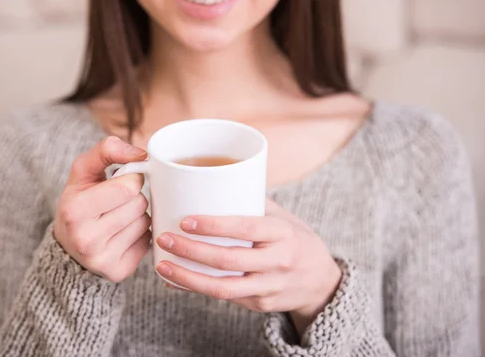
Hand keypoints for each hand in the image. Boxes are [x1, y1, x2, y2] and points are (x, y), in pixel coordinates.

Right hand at [54, 136, 150, 282]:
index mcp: (75, 211)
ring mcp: (102, 260)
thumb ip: (108, 150)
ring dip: (139, 215)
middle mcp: (86, 239)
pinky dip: (141, 234)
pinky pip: (148, 242)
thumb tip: (142, 153)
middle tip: (117, 202)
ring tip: (119, 217)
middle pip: (139, 205)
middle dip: (134, 198)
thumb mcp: (83, 171)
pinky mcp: (118, 272)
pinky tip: (123, 234)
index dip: (131, 179)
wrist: (67, 247)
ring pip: (146, 222)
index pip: (129, 187)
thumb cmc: (79, 201)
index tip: (121, 181)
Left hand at [155, 200, 342, 333]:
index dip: (214, 226)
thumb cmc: (295, 239)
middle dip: (191, 250)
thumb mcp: (283, 218)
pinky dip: (196, 289)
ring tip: (162, 266)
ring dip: (187, 278)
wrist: (322, 281)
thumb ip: (252, 202)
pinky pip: (224, 298)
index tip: (185, 221)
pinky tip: (175, 281)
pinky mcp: (260, 305)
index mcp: (283, 233)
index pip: (246, 228)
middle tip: (164, 238)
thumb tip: (209, 180)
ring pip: (223, 288)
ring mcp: (270, 287)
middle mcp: (279, 262)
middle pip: (229, 260)